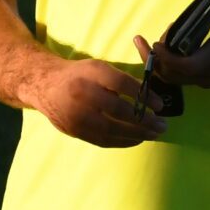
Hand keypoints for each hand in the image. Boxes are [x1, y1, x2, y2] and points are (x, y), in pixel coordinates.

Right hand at [30, 56, 166, 146]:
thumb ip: (121, 80)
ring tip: (154, 134)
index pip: (121, 84)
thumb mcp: (99, 68)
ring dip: (138, 134)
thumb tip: (148, 98)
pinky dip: (123, 141)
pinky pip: (103, 140)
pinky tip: (137, 139)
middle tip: (162, 124)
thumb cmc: (80, 75)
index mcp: (91, 73)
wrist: (46, 86)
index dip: (143, 96)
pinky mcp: (75, 131)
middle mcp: (83, 93)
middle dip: (145, 120)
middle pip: (119, 110)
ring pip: (112, 129)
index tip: (159, 105)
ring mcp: (77, 115)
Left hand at [136, 0, 209, 90]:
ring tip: (163, 44)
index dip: (167, 57)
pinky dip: (175, 68)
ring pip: (179, 80)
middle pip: (175, 76)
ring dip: (165, 65)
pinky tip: (176, 50)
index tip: (156, 42)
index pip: (186, 65)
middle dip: (159, 60)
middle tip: (155, 39)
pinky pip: (187, 80)